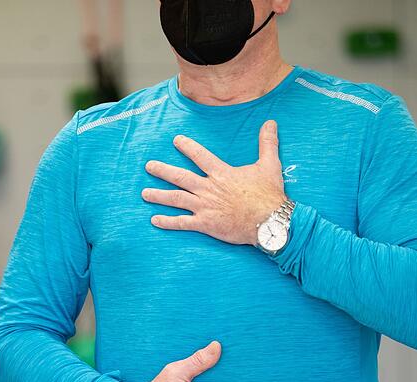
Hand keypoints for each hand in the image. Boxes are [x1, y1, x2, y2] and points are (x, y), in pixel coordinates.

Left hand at [142, 120, 287, 245]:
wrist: (270, 221)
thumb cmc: (268, 194)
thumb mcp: (269, 165)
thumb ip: (267, 143)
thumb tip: (271, 122)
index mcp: (221, 173)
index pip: (200, 156)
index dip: (187, 147)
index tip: (175, 140)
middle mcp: (209, 189)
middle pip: (180, 177)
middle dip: (162, 171)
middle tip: (148, 166)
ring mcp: (205, 207)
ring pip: (176, 199)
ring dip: (159, 196)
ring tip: (145, 193)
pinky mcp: (206, 224)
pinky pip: (182, 223)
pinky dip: (168, 222)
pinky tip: (154, 220)